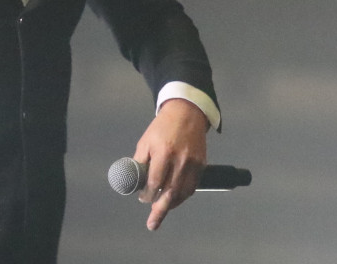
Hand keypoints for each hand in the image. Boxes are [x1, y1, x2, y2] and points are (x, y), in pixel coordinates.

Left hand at [133, 98, 207, 230]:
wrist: (186, 113)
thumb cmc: (162, 127)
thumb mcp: (146, 141)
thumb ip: (140, 162)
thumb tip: (134, 181)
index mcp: (163, 152)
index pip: (155, 182)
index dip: (148, 195)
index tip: (142, 199)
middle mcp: (180, 160)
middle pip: (170, 192)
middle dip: (160, 210)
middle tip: (152, 223)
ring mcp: (193, 163)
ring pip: (183, 193)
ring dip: (172, 205)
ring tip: (161, 211)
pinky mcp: (202, 164)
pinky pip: (192, 186)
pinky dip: (183, 196)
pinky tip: (175, 199)